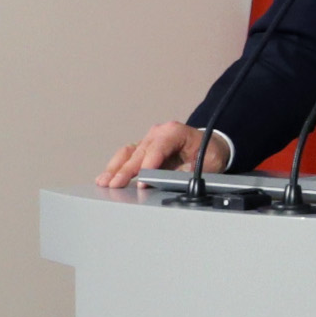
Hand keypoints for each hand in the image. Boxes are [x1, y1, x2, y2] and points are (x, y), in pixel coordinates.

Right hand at [100, 121, 221, 186]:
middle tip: (115, 184)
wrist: (211, 145)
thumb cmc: (210, 152)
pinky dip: (117, 166)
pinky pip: (128, 156)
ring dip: (115, 168)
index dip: (148, 166)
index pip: (157, 149)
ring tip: (104, 181)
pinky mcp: (144, 148)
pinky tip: (106, 177)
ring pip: (128, 153)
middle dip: (126, 170)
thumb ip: (191, 172)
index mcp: (175, 132)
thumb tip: (176, 182)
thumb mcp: (208, 163)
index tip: (142, 181)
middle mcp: (159, 133)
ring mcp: (149, 140)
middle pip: (139, 153)